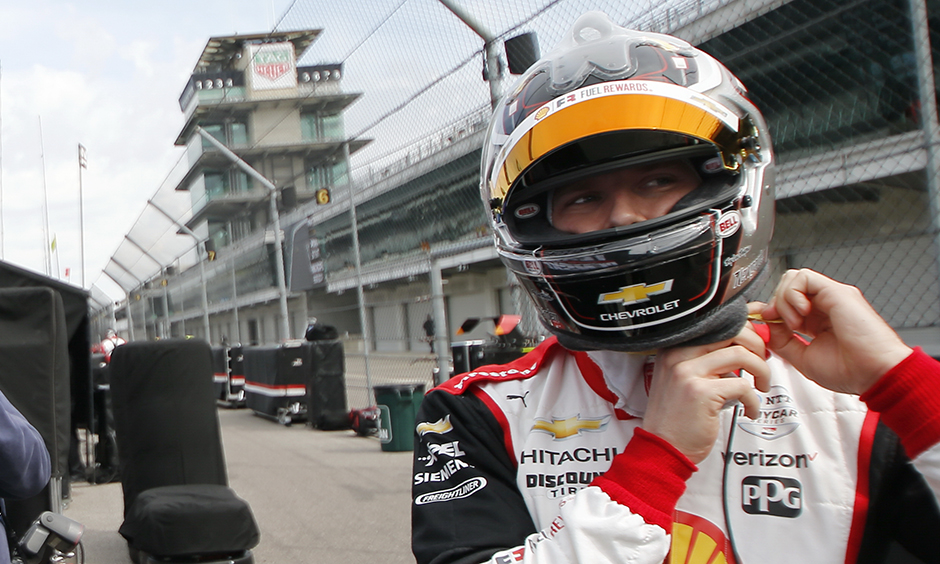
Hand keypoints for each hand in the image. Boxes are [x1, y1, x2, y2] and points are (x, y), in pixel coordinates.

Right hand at [643, 323, 769, 463]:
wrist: (663, 448)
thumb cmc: (678, 417)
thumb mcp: (686, 379)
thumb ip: (708, 361)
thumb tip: (743, 346)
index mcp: (675, 347)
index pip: (716, 323)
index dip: (744, 332)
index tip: (756, 346)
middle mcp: (678, 354)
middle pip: (731, 332)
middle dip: (757, 346)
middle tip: (764, 363)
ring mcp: (688, 372)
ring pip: (741, 354)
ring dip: (761, 371)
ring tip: (762, 387)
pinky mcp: (701, 392)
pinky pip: (743, 385)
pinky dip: (754, 400)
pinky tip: (750, 410)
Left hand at [757, 268, 911, 394]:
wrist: (875, 373)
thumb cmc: (850, 371)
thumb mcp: (803, 358)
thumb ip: (782, 341)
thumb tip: (765, 325)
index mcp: (817, 321)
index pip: (786, 303)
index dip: (771, 311)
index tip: (765, 325)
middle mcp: (825, 306)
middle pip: (788, 287)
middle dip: (776, 304)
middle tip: (779, 324)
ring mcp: (831, 296)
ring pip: (793, 278)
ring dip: (784, 300)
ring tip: (795, 323)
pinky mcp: (837, 291)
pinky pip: (803, 277)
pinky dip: (793, 294)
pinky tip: (801, 314)